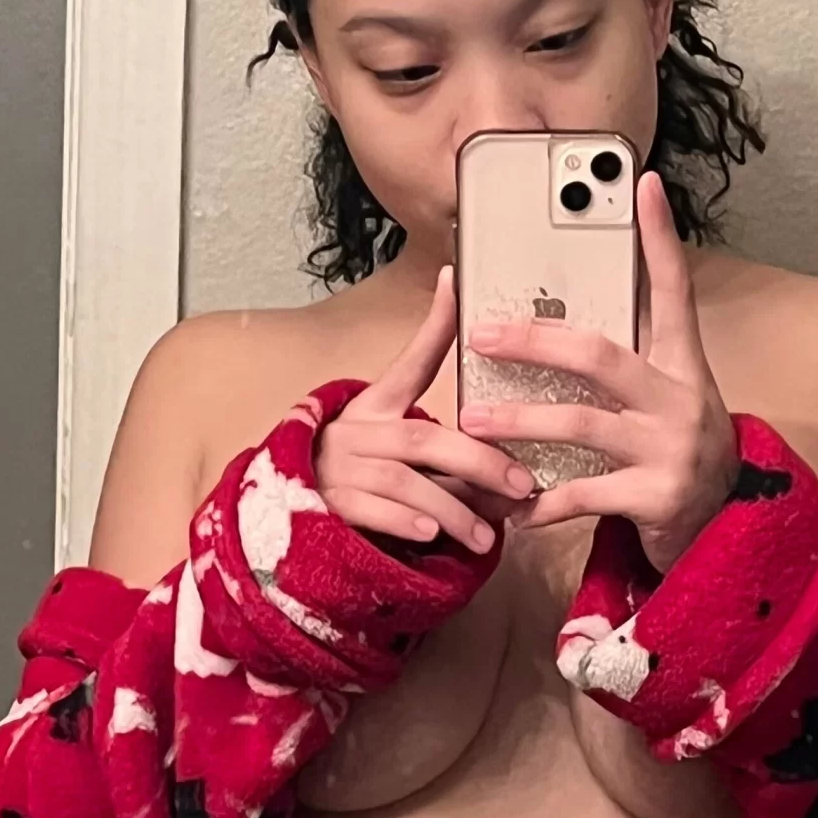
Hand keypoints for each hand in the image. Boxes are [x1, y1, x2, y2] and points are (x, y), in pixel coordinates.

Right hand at [316, 265, 534, 553]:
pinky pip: (371, 511)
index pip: (411, 362)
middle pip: (423, 438)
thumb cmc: (366, 479)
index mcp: (376, 406)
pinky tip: (432, 534)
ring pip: (404, 482)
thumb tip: (511, 447)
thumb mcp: (400, 449)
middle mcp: (356, 431)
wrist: (296, 515)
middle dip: (479, 461)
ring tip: (486, 535)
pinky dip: (405, 521)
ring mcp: (340, 468)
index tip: (455, 282)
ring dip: (452, 509)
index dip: (435, 325)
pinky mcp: (329, 505)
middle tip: (520, 484)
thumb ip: (447, 445)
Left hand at [459, 171, 736, 571]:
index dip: (660, 236)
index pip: (673, 288)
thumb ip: (627, 361)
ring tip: (473, 421)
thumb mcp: (666, 397)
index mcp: (682, 363)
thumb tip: (560, 322)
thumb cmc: (675, 451)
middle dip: (535, 342)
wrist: (724, 528)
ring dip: (519, 422)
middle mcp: (680, 398)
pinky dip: (540, 503)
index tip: (642, 183)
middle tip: (481, 335)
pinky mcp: (658, 498)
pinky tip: (510, 508)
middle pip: (601, 355)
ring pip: (581, 424)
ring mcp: (670, 448)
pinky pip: (583, 494)